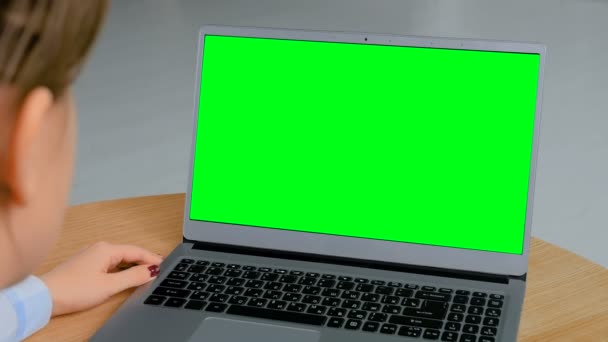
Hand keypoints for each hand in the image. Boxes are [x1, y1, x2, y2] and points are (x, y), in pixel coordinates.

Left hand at [41, 241, 162, 315]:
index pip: (137, 251)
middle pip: (129, 253)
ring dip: (132, 265)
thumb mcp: (109, 285)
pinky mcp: (85, 265)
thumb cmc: (74, 290)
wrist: (44, 297)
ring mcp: (91, 256)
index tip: (164, 265)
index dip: (152, 259)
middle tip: (158, 270)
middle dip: (144, 261)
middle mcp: (99, 248)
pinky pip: (110, 263)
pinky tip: (124, 276)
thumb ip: (133, 277)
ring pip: (119, 258)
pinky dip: (121, 268)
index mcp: (107, 249)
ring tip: (145, 274)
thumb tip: (151, 270)